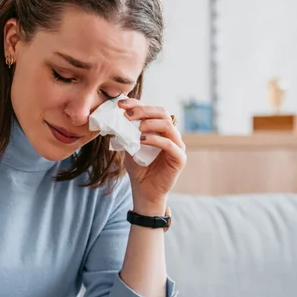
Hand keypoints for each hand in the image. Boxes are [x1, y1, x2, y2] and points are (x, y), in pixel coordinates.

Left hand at [118, 98, 186, 212]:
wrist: (144, 191)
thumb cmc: (139, 169)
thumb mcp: (130, 146)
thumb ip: (128, 132)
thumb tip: (116, 117)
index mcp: (160, 129)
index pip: (151, 110)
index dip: (137, 104)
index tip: (121, 104)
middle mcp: (171, 134)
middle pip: (162, 113)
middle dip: (143, 110)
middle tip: (127, 114)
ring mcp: (177, 146)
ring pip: (168, 125)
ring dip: (150, 123)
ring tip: (136, 129)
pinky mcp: (179, 158)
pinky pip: (170, 144)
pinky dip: (155, 140)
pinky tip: (141, 140)